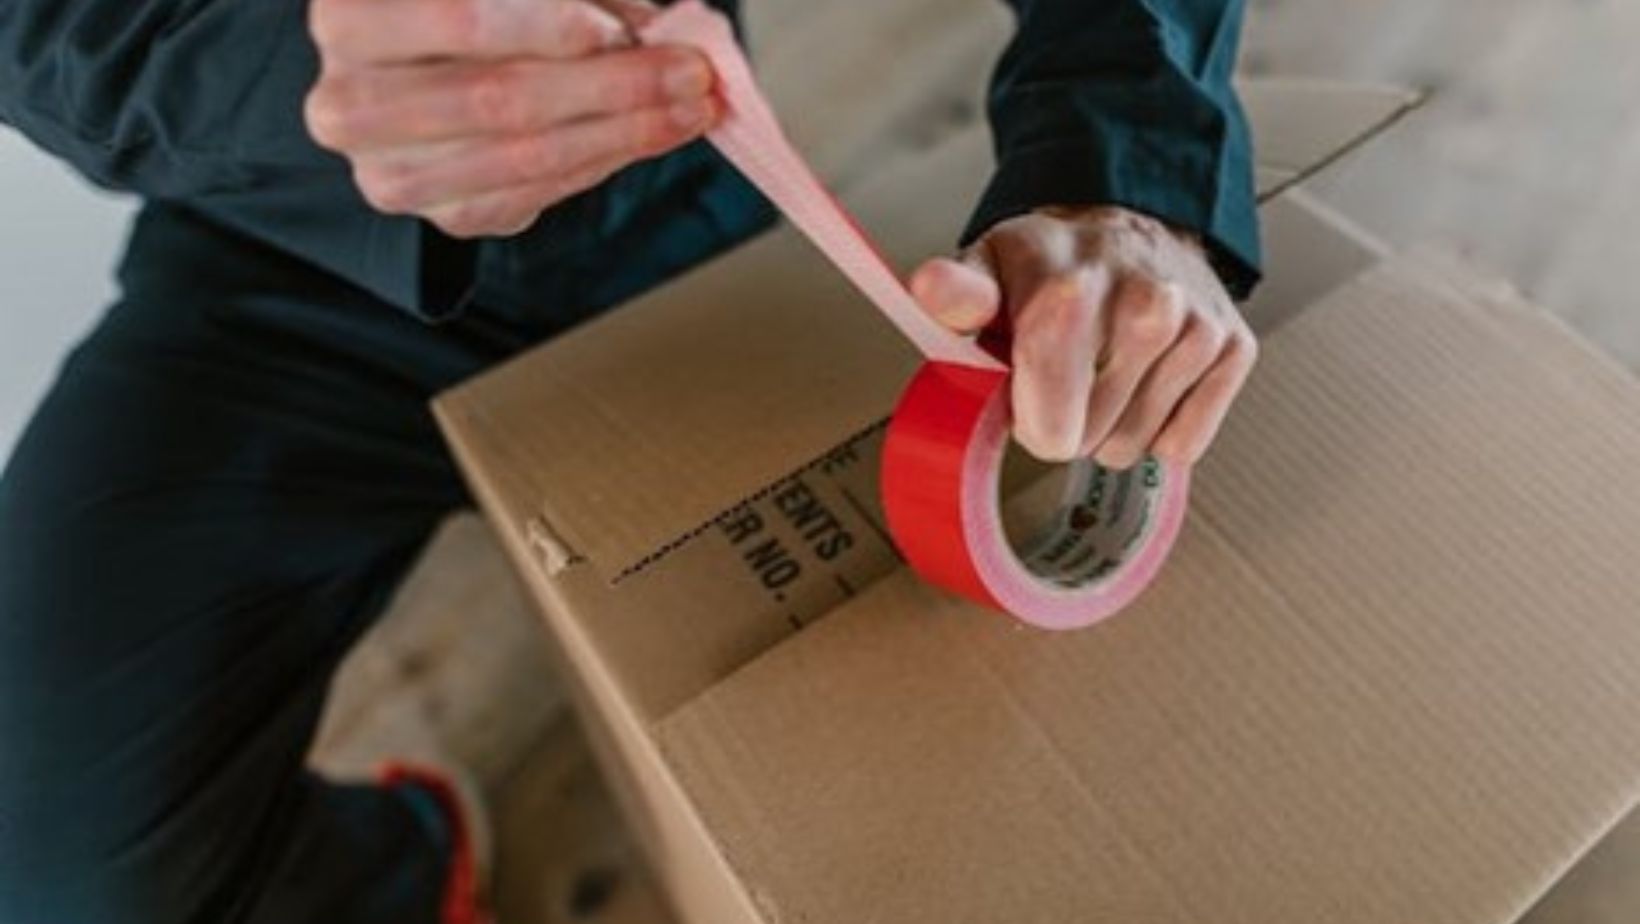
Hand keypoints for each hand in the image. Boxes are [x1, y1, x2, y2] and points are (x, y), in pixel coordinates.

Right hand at [305, 0, 716, 237]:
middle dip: (612, 86)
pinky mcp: (441, 218)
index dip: (547, 24)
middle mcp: (350, 104)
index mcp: (349, 19)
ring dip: (625, 133)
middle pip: (500, 99)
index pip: (459, 19)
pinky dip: (603, 163)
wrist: (414, 80)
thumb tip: (646, 22)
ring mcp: (391, 174)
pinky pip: (537, 196)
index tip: (622, 27)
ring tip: (689, 106)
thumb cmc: (461, 16)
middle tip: (688, 71)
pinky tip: (649, 136)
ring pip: (526, 158)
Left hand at [909, 205, 1256, 467]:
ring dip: (1110, 425)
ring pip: (1133, 445)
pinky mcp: (1234, 348)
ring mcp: (1195, 327)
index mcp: (1072, 289)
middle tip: (1065, 370)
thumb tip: (933, 287)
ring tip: (1104, 369)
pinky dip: (1158, 429)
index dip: (1033, 423)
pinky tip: (1145, 380)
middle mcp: (1146, 303)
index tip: (1025, 399)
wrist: (1131, 226)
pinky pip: (1182, 444)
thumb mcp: (987, 267)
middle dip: (1066, 420)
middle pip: (1089, 437)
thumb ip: (955, 293)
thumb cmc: (1049, 264)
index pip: (1054, 412)